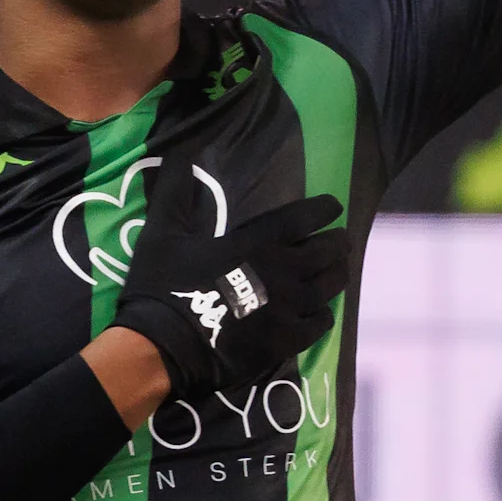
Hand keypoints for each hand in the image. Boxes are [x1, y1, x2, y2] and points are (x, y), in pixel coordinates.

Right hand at [112, 188, 346, 398]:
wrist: (164, 347)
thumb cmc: (164, 287)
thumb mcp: (162, 232)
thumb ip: (175, 192)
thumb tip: (181, 154)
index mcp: (257, 242)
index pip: (304, 217)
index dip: (323, 208)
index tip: (334, 205)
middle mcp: (283, 271)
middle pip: (327, 250)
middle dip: (337, 241)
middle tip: (339, 239)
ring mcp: (289, 308)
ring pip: (330, 286)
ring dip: (336, 274)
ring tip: (336, 271)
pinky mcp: (287, 341)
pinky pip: (320, 323)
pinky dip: (324, 313)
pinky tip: (320, 311)